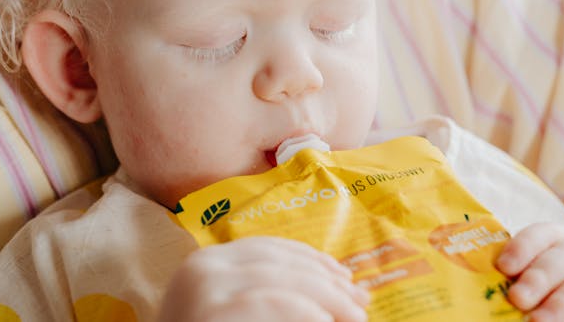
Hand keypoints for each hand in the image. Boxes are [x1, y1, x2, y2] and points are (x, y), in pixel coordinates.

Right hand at [159, 236, 369, 321]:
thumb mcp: (237, 311)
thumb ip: (273, 294)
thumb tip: (342, 285)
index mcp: (207, 262)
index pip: (270, 249)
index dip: (313, 260)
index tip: (345, 276)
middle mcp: (202, 267)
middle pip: (280, 263)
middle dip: (327, 281)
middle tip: (361, 301)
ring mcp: (204, 288)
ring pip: (282, 281)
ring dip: (327, 299)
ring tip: (356, 317)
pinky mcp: (210, 310)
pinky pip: (270, 304)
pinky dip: (305, 313)